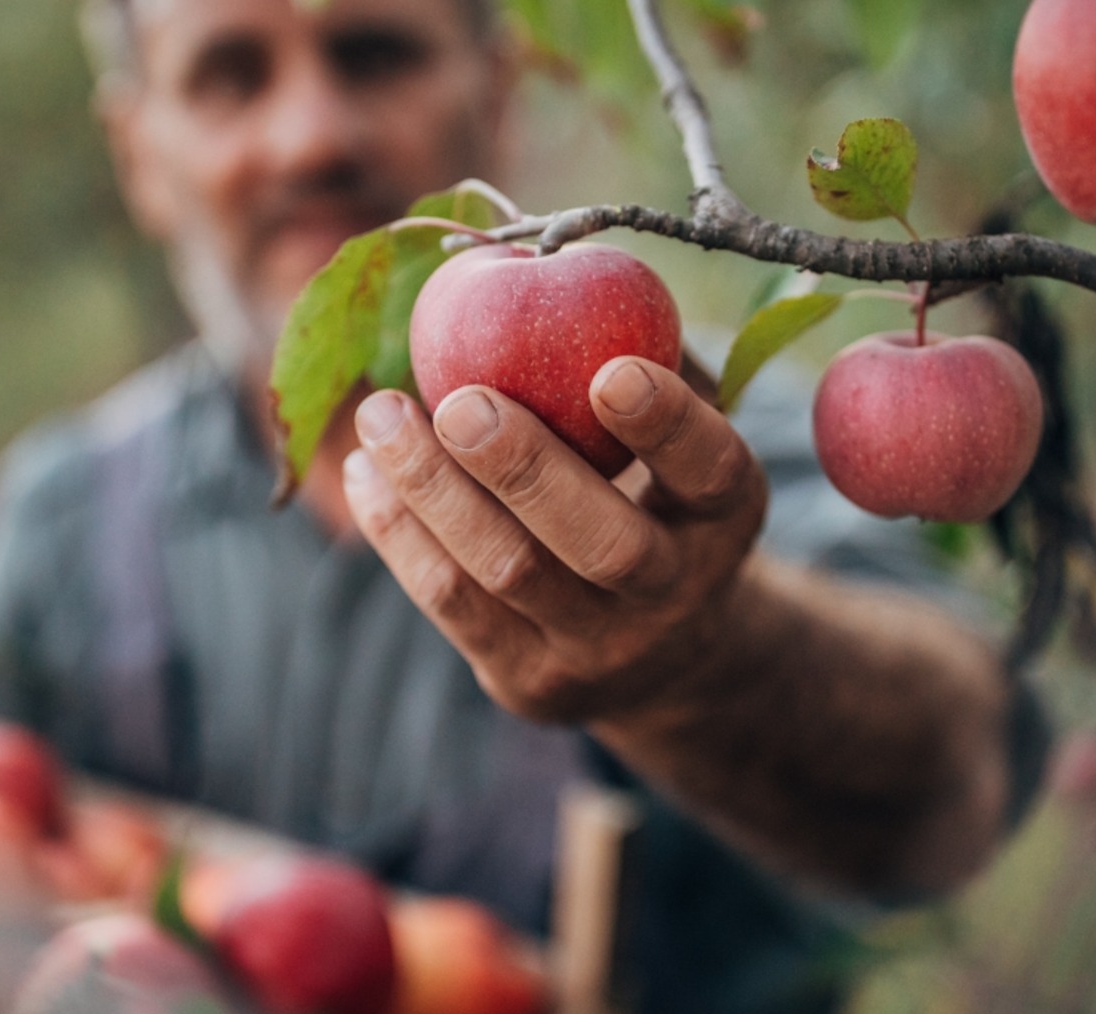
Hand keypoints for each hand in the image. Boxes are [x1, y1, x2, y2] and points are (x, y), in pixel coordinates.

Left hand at [342, 356, 768, 722]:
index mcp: (727, 514)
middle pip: (603, 543)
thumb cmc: (654, 490)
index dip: (667, 425)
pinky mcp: (529, 681)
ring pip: (510, 573)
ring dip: (433, 491)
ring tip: (380, 414)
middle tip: (460, 402)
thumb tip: (552, 250)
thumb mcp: (675, 431)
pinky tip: (368, 471)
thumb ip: (640, 352)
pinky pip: (453, 604)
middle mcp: (677, 591)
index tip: (613, 370)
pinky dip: (400, 533)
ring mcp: (602, 648)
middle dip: (525, 469)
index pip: (709, 471)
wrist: (657, 650)